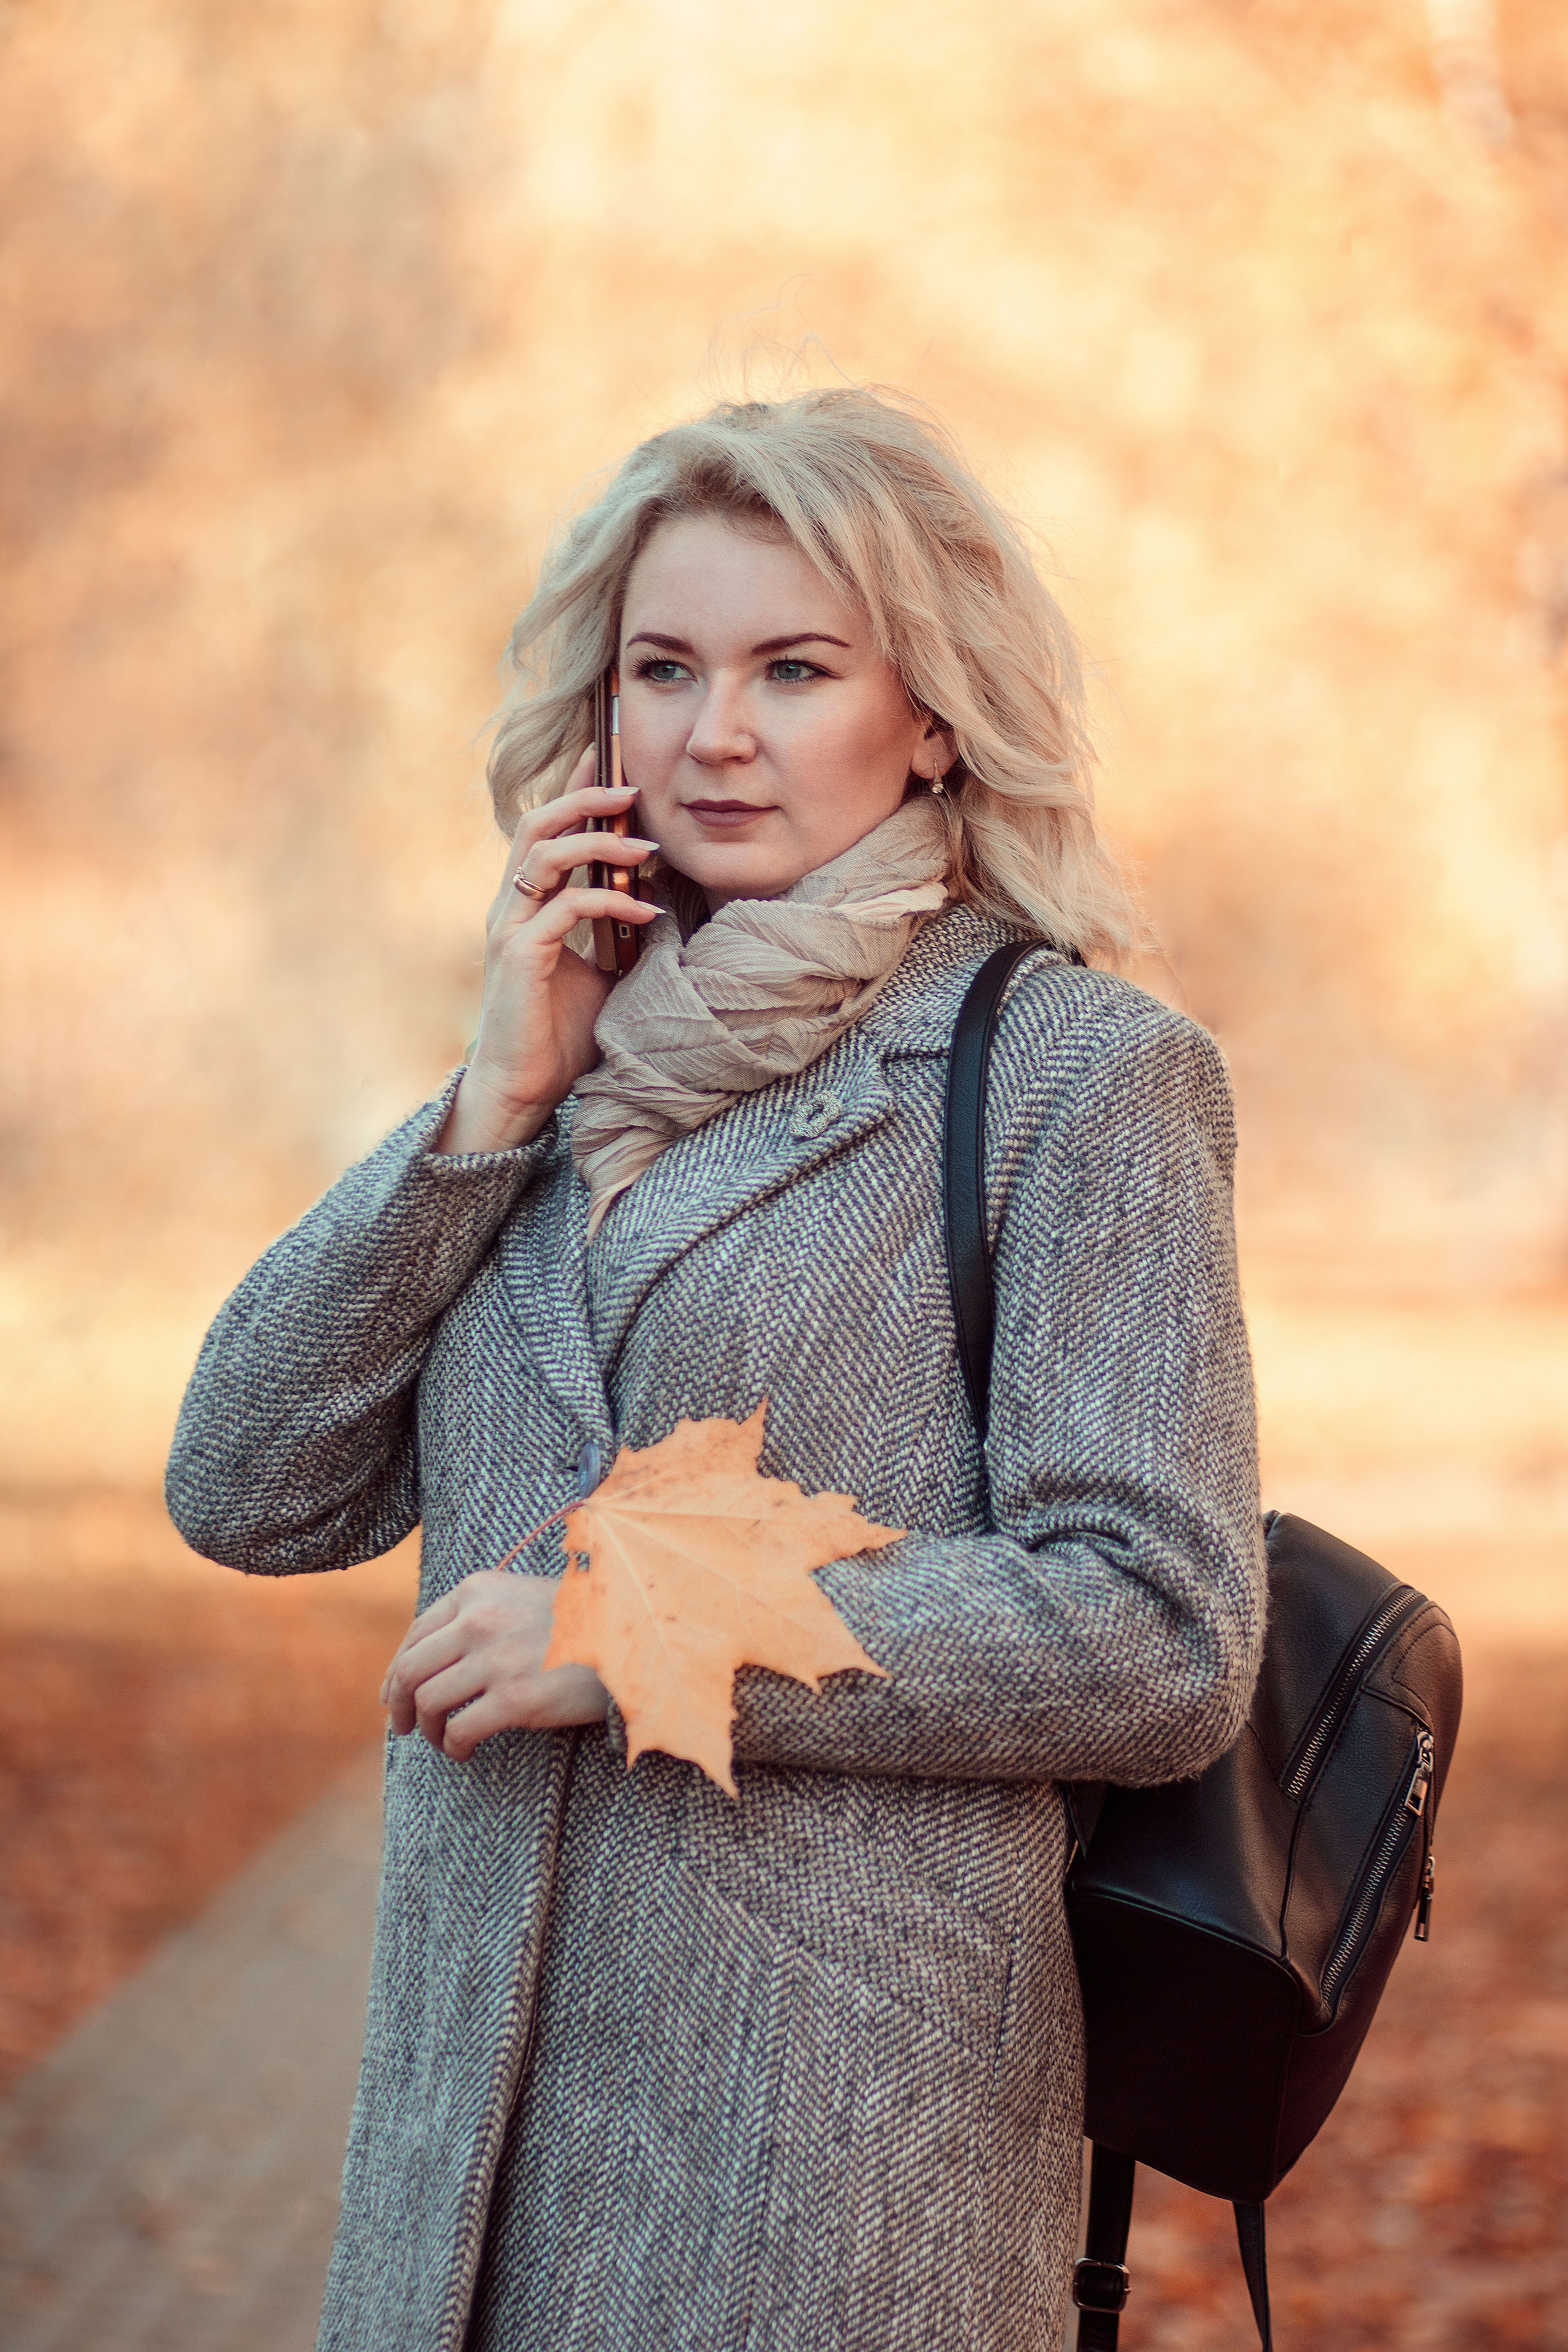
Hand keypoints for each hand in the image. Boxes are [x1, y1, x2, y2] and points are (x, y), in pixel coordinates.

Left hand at [380, 1570, 610, 1759]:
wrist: (630, 1637)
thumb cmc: (577, 1623)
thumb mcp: (521, 1598)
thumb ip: (477, 1616)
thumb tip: (427, 1659)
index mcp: (477, 1589)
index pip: (416, 1632)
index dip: (396, 1670)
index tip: (393, 1695)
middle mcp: (479, 1620)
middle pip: (410, 1669)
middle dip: (398, 1704)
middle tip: (403, 1726)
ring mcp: (495, 1659)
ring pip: (428, 1701)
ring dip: (427, 1729)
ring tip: (442, 1740)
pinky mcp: (515, 1698)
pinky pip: (459, 1730)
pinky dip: (453, 1746)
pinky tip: (465, 1751)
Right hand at [435, 748, 660, 1154]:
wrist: (524, 1086)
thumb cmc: (560, 1031)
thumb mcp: (601, 970)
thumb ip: (617, 931)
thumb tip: (658, 898)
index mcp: (526, 902)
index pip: (545, 828)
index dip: (575, 789)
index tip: (611, 759)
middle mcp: (511, 905)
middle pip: (537, 823)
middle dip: (586, 798)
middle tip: (634, 789)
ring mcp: (510, 928)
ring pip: (544, 854)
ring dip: (600, 842)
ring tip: (647, 847)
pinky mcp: (519, 957)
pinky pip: (564, 909)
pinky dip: (610, 901)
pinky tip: (648, 908)